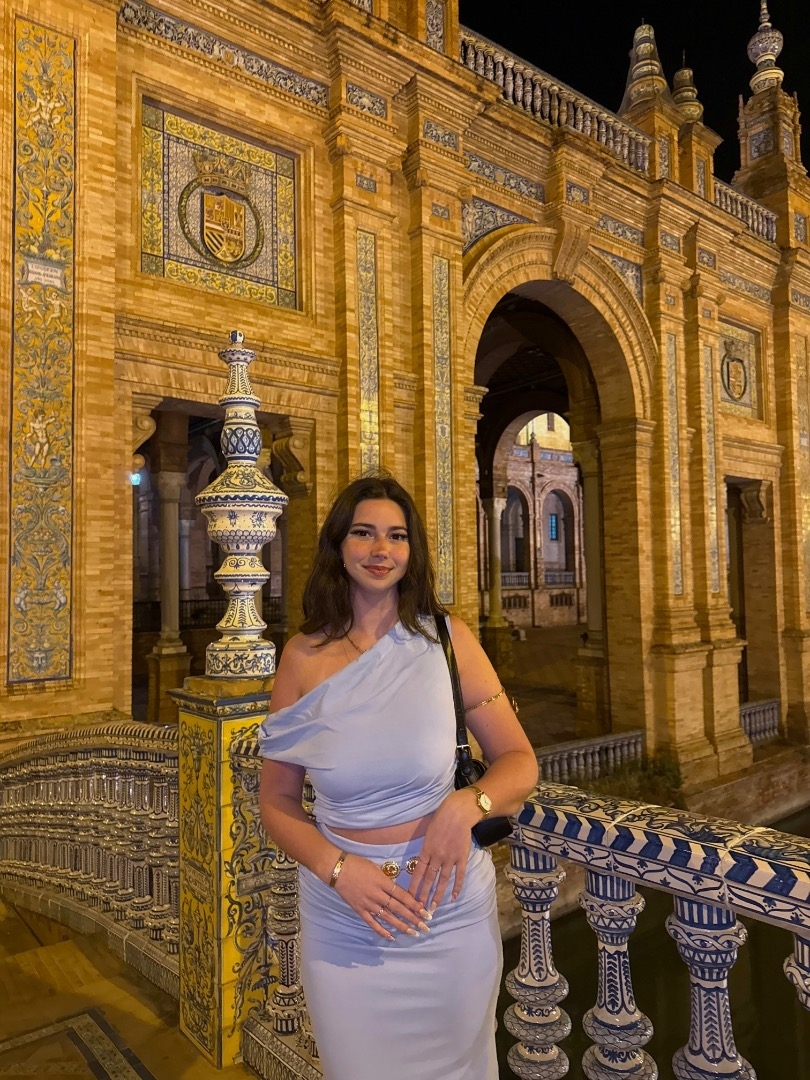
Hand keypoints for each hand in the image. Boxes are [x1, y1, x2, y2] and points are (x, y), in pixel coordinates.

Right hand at [334, 855, 432, 940]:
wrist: (338, 869)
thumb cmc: (357, 864)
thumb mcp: (376, 867)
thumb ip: (387, 879)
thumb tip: (398, 889)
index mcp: (383, 882)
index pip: (403, 896)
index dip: (415, 905)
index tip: (425, 912)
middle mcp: (378, 895)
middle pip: (398, 908)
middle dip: (413, 918)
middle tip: (425, 927)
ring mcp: (368, 904)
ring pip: (388, 918)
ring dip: (401, 926)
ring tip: (413, 933)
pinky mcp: (360, 910)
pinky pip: (372, 922)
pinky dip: (382, 931)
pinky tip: (391, 937)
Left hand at [407, 789, 479, 909]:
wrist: (458, 813)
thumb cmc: (440, 820)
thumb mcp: (427, 834)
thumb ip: (426, 849)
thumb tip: (422, 861)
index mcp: (426, 850)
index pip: (418, 873)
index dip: (413, 886)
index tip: (408, 898)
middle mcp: (437, 857)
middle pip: (429, 880)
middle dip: (423, 895)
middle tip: (419, 909)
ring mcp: (450, 858)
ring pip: (443, 881)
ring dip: (438, 895)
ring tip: (434, 907)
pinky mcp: (462, 858)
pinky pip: (459, 875)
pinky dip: (457, 887)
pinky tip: (454, 897)